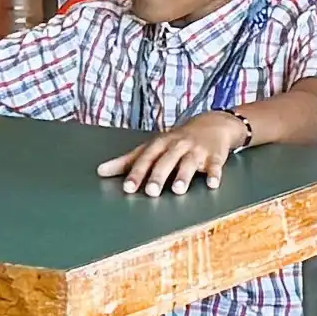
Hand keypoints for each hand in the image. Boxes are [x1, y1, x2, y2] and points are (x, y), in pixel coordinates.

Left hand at [101, 112, 258, 195]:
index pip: (146, 159)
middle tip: (151, 192)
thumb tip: (100, 171)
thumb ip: (127, 161)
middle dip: (158, 176)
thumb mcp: (152, 146)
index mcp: (160, 144)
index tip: (128, 187)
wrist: (213, 123)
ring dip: (184, 176)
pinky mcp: (215, 155)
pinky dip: (215, 174)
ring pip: (189, 163)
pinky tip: (213, 184)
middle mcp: (177, 146)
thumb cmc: (177, 140)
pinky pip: (216, 165)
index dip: (136, 173)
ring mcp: (197, 150)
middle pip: (166, 161)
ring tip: (178, 190)